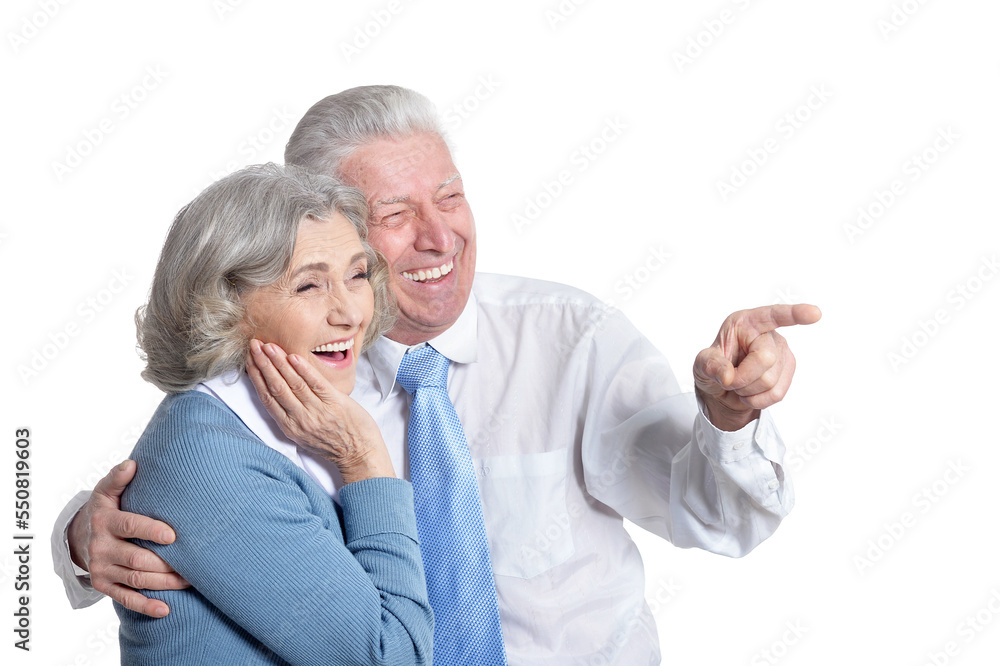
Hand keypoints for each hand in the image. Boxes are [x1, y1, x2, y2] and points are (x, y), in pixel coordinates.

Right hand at [67, 460, 189, 616]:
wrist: (78, 536)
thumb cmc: (105, 509)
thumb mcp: (106, 491)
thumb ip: (118, 478)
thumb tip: (131, 464)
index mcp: (105, 521)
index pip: (130, 526)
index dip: (151, 530)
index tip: (173, 536)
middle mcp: (101, 547)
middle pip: (136, 558)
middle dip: (165, 563)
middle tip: (193, 565)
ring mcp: (101, 568)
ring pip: (135, 579)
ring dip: (164, 584)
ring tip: (189, 582)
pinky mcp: (103, 585)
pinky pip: (126, 599)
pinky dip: (146, 605)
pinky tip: (166, 609)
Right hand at [246, 339, 395, 483]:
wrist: (360, 454)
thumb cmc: (333, 443)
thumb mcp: (305, 435)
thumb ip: (292, 416)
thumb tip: (280, 392)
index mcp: (290, 427)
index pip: (267, 398)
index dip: (257, 377)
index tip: (250, 360)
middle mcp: (300, 419)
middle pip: (276, 387)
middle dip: (263, 364)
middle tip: (254, 345)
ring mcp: (317, 411)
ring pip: (293, 383)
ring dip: (279, 362)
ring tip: (269, 346)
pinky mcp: (335, 403)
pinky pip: (316, 384)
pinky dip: (304, 370)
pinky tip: (294, 357)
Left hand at [693, 304, 820, 430]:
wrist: (723, 389)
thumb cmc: (714, 368)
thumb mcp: (701, 365)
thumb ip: (710, 366)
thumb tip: (727, 375)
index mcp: (745, 323)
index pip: (772, 315)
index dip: (793, 314)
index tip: (814, 313)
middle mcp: (768, 334)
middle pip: (765, 360)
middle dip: (742, 378)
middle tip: (729, 379)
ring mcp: (782, 352)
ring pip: (771, 382)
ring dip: (748, 391)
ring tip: (740, 384)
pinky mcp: (788, 370)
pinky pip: (777, 394)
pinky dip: (758, 400)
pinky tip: (750, 393)